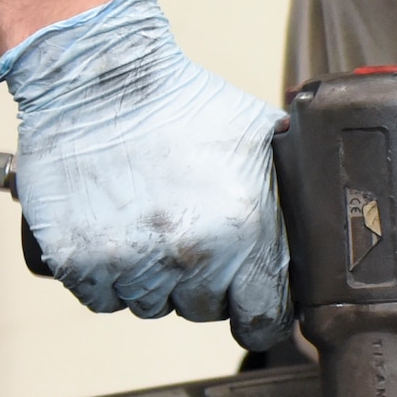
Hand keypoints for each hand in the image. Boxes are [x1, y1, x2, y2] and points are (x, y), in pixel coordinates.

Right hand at [0, 0, 291, 350]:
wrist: (98, 77)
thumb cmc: (182, 100)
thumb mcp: (262, 136)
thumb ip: (290, 190)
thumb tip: (320, 223)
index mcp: (243, 231)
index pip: (265, 320)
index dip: (262, 313)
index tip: (254, 303)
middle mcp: (189, 255)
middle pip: (205, 309)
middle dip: (206, 283)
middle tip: (194, 235)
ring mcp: (128, 262)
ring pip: (151, 305)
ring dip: (155, 278)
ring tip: (152, 222)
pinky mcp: (76, 261)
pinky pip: (103, 298)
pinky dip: (109, 276)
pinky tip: (116, 230)